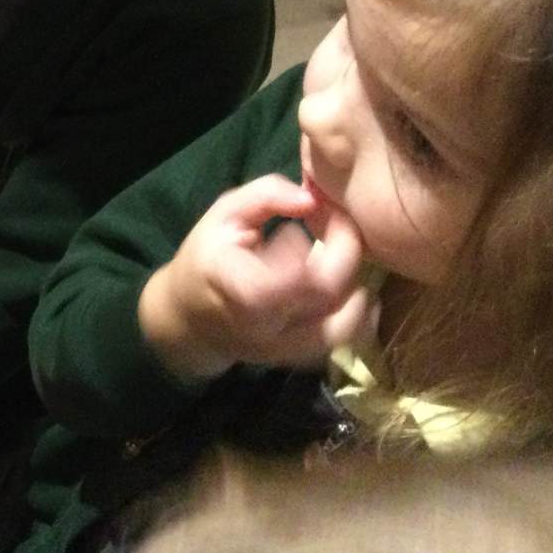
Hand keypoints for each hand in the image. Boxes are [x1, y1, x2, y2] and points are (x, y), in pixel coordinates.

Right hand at [137, 174, 375, 377]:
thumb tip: (313, 199)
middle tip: (337, 222)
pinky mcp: (301, 358)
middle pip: (326, 293)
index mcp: (235, 285)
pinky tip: (352, 285)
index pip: (289, 274)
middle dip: (345, 247)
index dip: (309, 240)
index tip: (305, 212)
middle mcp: (262, 325)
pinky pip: (346, 340)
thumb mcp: (222, 215)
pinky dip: (361, 312)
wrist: (191, 319)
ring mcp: (284, 349)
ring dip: (359, 283)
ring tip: (345, 255)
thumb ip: (265, 195)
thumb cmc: (207, 259)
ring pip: (346, 324)